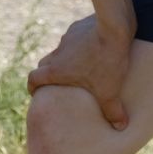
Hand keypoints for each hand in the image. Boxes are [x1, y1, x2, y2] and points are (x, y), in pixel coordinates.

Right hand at [27, 15, 130, 129]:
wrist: (114, 26)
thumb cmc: (107, 61)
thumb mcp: (110, 91)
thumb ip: (113, 111)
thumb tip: (120, 127)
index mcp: (57, 70)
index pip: (34, 78)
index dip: (33, 87)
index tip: (36, 93)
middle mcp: (58, 52)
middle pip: (44, 64)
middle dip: (48, 74)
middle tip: (58, 84)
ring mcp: (68, 37)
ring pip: (61, 50)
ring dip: (66, 59)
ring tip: (81, 68)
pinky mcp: (79, 27)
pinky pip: (75, 38)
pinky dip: (80, 45)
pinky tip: (95, 48)